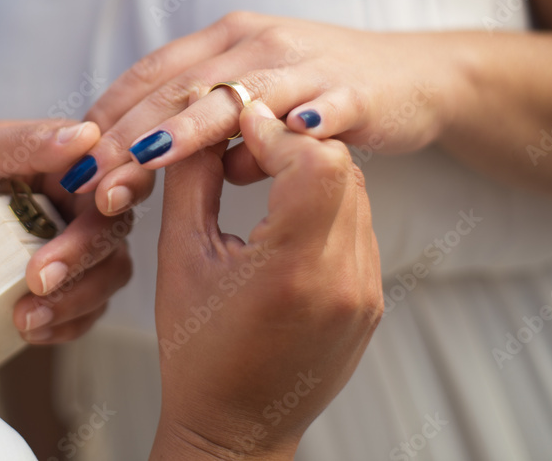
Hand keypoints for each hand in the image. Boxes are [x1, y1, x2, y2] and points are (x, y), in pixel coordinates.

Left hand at [0, 120, 134, 343]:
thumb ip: (22, 142)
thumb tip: (84, 137)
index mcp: (69, 161)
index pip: (117, 167)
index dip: (125, 183)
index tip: (103, 202)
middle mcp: (81, 204)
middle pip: (116, 226)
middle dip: (85, 253)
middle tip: (38, 276)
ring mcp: (77, 249)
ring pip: (111, 273)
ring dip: (78, 298)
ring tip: (27, 316)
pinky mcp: (67, 291)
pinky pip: (89, 312)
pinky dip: (67, 325)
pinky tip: (32, 328)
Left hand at [61, 12, 458, 210]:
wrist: (413, 76)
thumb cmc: (321, 94)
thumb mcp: (257, 106)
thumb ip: (217, 133)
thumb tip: (189, 171)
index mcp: (224, 43)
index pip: (150, 76)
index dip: (106, 116)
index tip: (68, 160)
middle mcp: (255, 44)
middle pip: (179, 89)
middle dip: (128, 135)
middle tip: (89, 179)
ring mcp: (303, 64)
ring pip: (236, 95)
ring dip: (188, 129)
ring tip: (145, 160)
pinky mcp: (352, 89)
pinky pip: (322, 106)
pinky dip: (300, 122)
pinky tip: (280, 141)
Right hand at [150, 102, 382, 460]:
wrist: (235, 428)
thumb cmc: (198, 353)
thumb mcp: (180, 258)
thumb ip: (191, 181)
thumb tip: (204, 124)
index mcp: (293, 271)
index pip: (316, 163)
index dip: (278, 134)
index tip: (243, 130)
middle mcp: (343, 280)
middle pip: (342, 169)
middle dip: (294, 146)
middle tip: (249, 153)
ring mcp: (365, 291)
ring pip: (355, 191)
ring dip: (312, 172)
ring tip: (264, 181)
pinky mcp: (371, 298)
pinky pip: (358, 225)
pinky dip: (325, 205)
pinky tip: (286, 218)